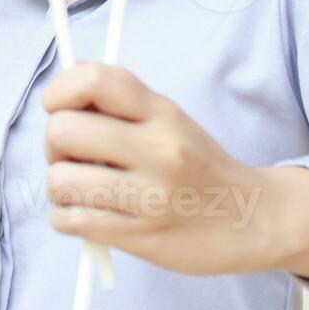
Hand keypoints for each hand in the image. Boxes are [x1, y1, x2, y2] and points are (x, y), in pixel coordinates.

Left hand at [42, 62, 272, 275]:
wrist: (254, 219)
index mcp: (161, 112)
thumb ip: (123, 99)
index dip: (59, 91)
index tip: (59, 108)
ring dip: (61, 188)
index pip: (94, 80)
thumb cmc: (200, 167)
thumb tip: (71, 73)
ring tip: (84, 190)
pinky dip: (66, 218)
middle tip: (73, 157)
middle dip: (54, 146)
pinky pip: (69, 221)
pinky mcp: (140, 236)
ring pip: (60, 180)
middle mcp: (157, 148)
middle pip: (63, 131)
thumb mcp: (171, 120)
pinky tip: (86, 215)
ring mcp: (149, 194)